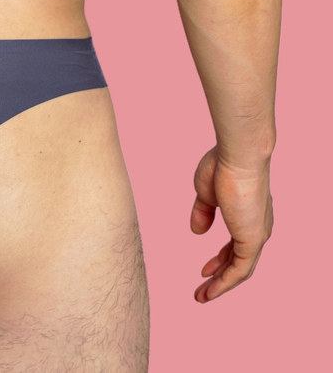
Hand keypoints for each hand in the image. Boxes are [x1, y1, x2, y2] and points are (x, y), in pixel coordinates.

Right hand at [190, 145, 273, 302]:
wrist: (237, 156)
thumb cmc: (222, 166)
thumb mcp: (205, 193)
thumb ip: (203, 212)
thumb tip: (197, 231)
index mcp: (247, 214)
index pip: (235, 244)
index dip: (220, 258)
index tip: (205, 269)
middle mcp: (257, 227)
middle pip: (239, 260)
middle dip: (219, 276)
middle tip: (203, 288)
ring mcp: (257, 235)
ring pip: (240, 270)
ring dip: (220, 285)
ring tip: (201, 296)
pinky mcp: (253, 241)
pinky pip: (239, 271)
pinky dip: (224, 283)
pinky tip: (210, 291)